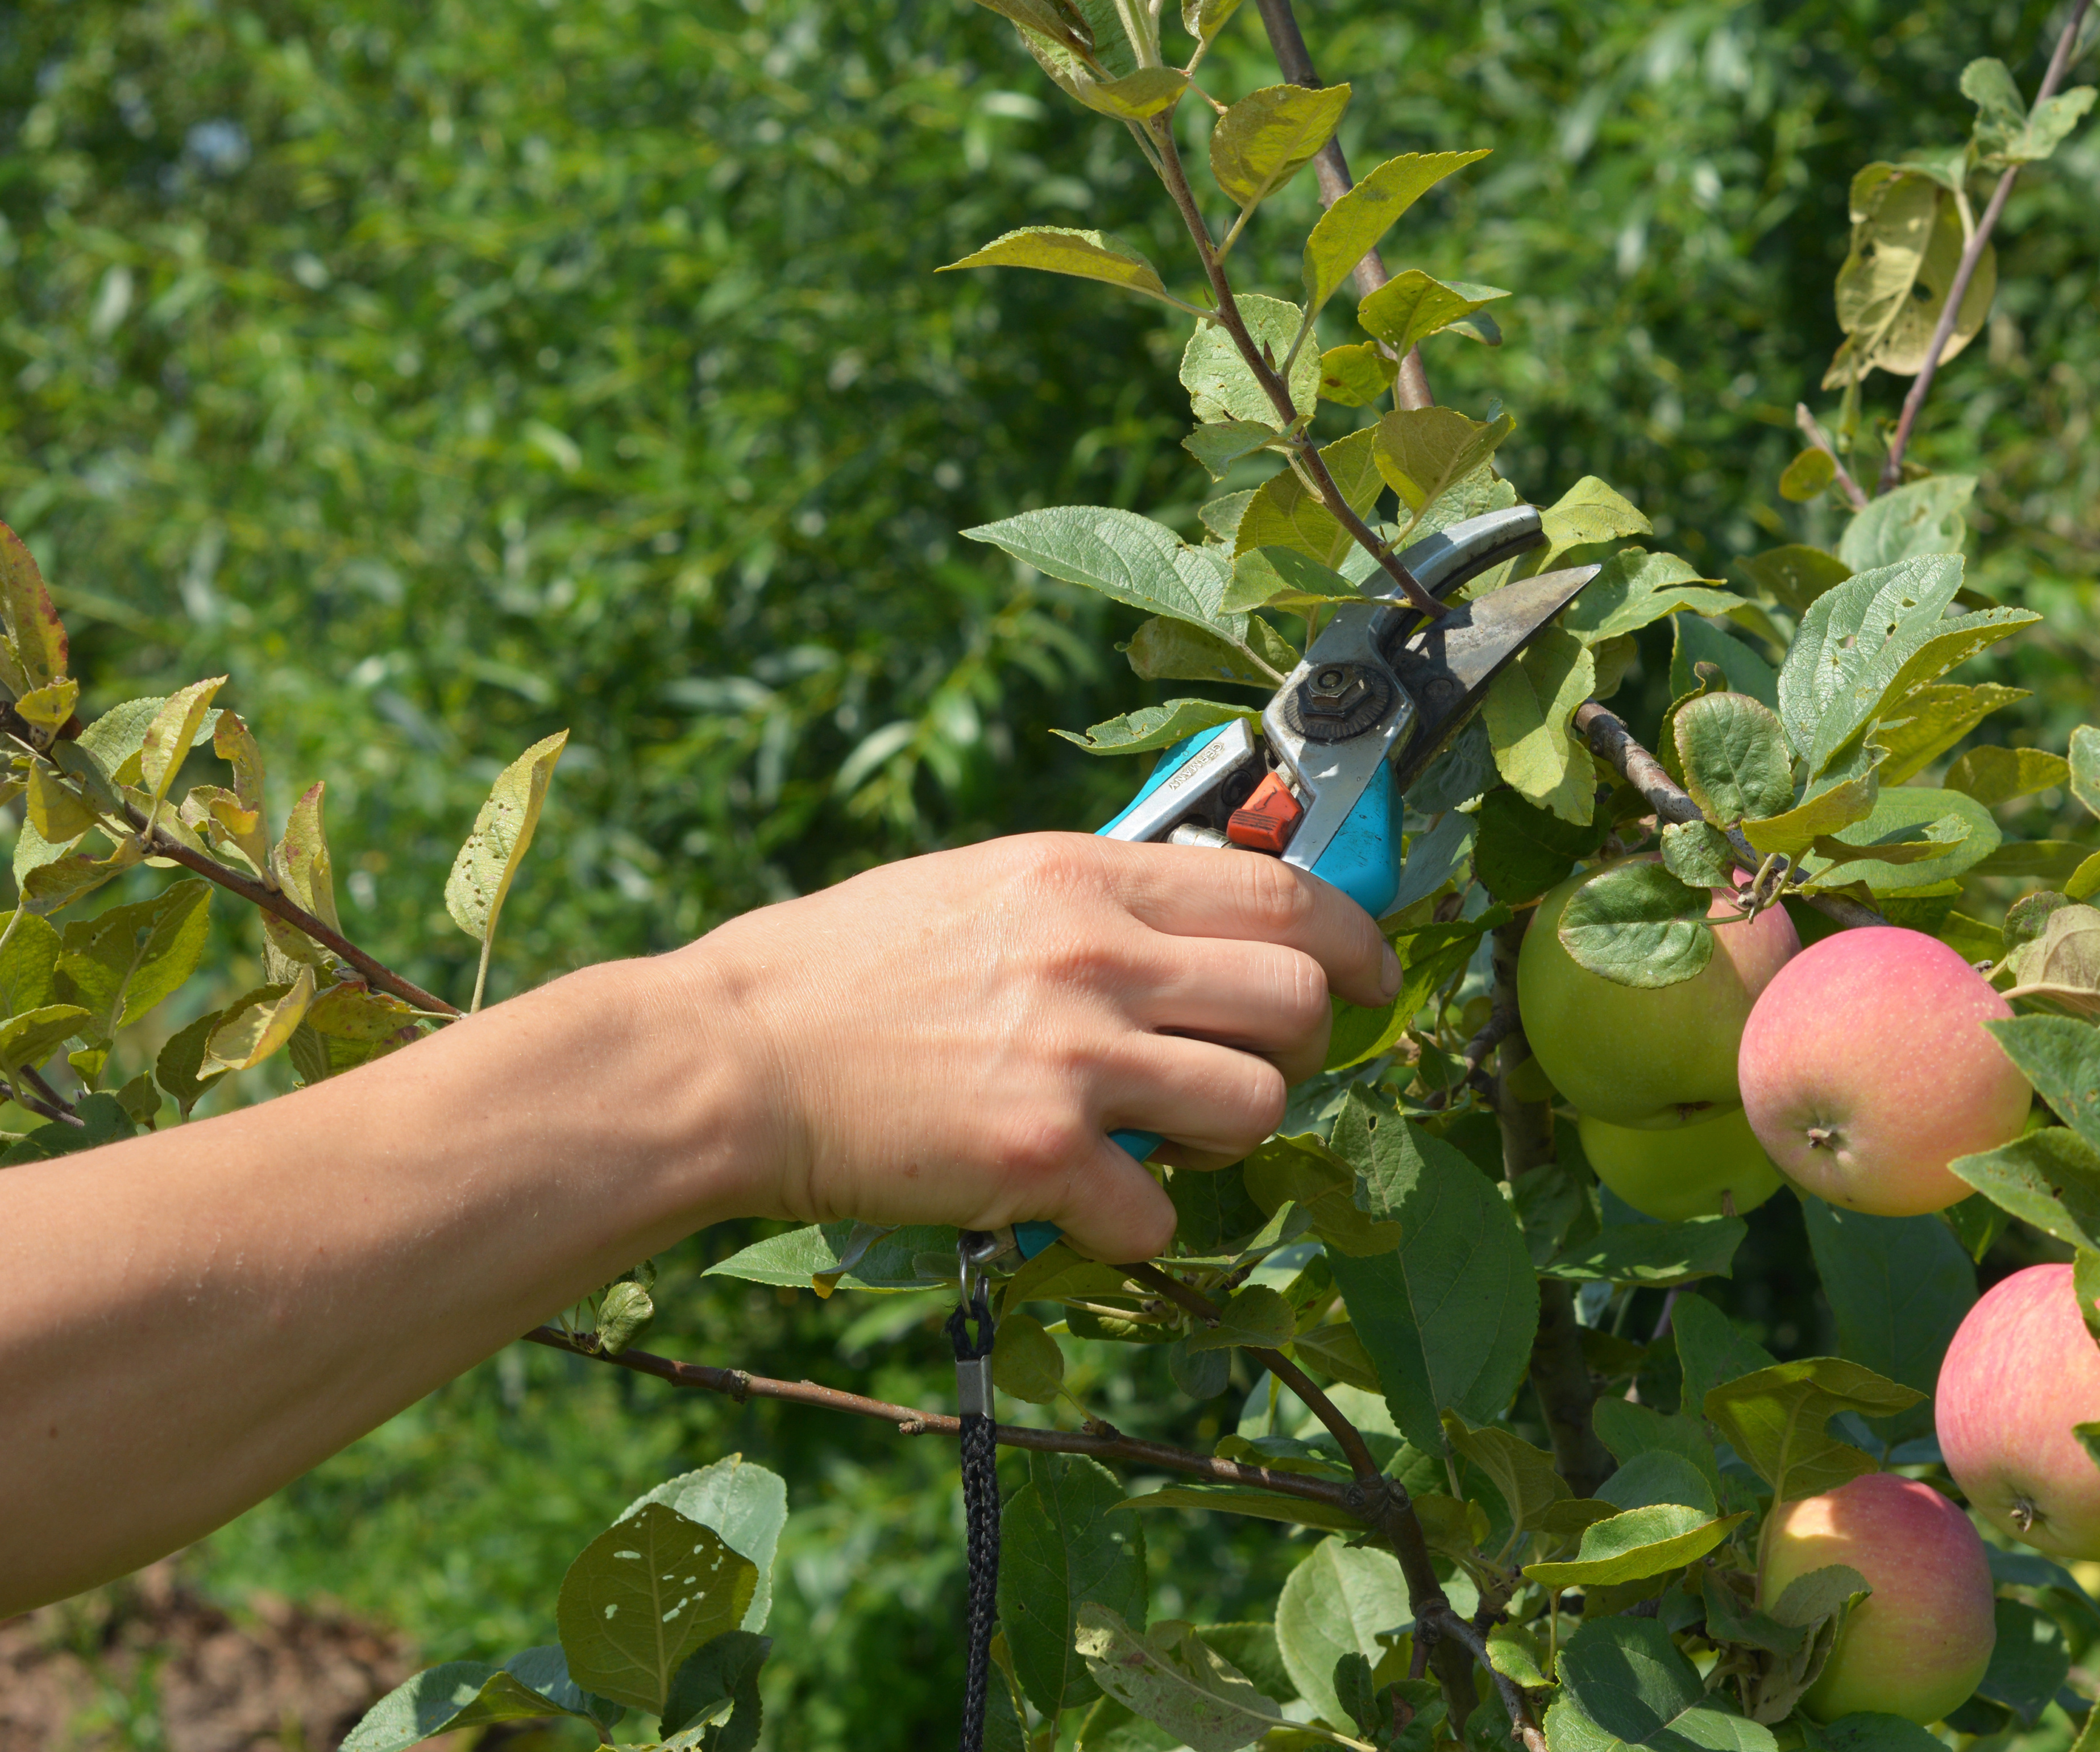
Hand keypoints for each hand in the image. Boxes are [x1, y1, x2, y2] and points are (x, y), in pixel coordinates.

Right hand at [669, 833, 1402, 1259]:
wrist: (730, 1058)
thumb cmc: (841, 971)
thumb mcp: (980, 885)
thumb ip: (1093, 901)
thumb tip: (1192, 921)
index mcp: (1083, 877)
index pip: (1282, 892)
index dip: (1354, 941)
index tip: (1369, 976)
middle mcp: (1096, 957)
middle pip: (1297, 1001)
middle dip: (1298, 1047)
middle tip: (1240, 1069)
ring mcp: (1074, 1059)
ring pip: (1257, 1106)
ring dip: (1226, 1136)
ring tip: (1158, 1137)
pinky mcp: (1038, 1158)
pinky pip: (1160, 1212)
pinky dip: (1134, 1223)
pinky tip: (1079, 1201)